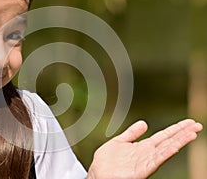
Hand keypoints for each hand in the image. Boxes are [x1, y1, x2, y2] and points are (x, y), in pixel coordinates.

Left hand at [87, 119, 202, 178]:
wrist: (98, 175)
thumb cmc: (106, 163)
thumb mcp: (119, 142)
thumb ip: (131, 133)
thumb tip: (144, 124)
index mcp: (142, 147)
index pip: (162, 136)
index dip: (175, 129)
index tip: (187, 122)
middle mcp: (147, 154)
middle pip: (168, 141)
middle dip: (182, 133)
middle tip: (197, 124)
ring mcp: (146, 161)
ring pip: (166, 149)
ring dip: (180, 140)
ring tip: (193, 132)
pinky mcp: (142, 169)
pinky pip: (157, 159)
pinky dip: (167, 152)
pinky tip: (176, 145)